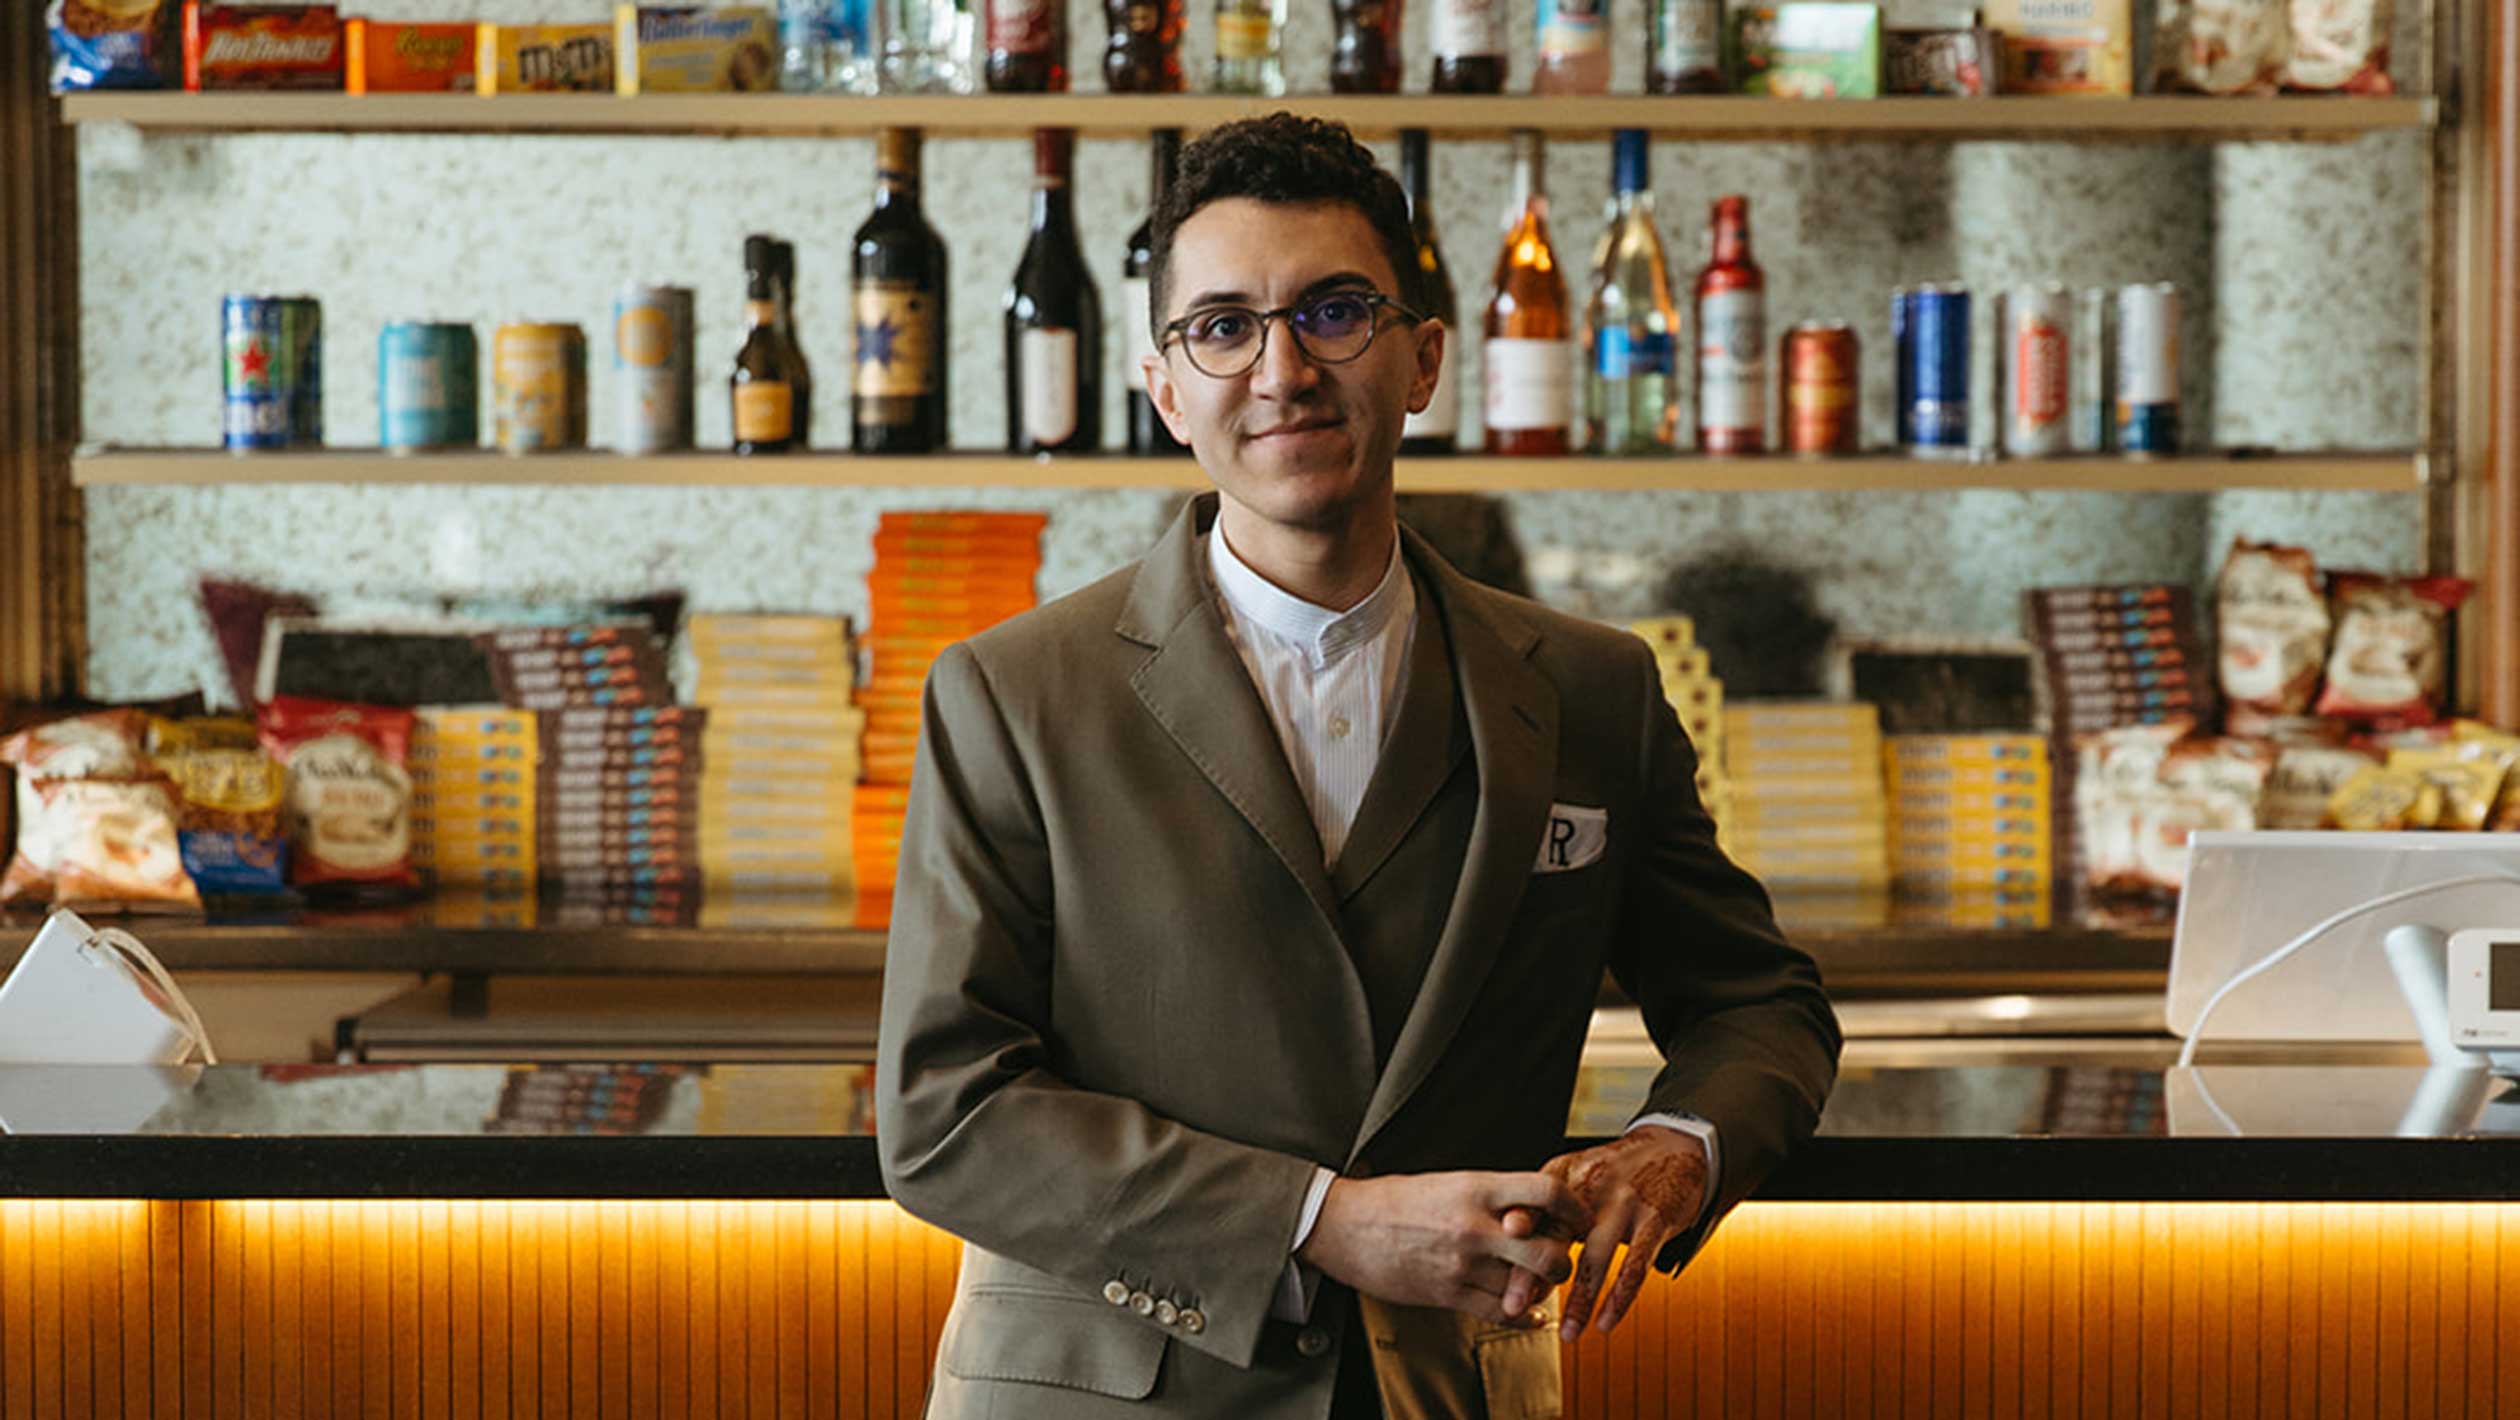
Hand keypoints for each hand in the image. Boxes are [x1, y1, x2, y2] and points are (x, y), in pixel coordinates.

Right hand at [1296, 1171, 1587, 1327]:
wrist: (1344, 1226)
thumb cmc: (1393, 1200)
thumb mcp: (1447, 1181)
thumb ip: (1490, 1195)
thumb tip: (1532, 1206)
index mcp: (1476, 1188)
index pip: (1546, 1193)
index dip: (1573, 1208)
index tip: (1579, 1218)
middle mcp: (1475, 1226)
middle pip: (1548, 1251)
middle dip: (1564, 1259)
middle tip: (1561, 1256)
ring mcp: (1462, 1264)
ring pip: (1528, 1288)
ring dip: (1542, 1289)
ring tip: (1538, 1283)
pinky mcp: (1448, 1294)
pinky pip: (1501, 1313)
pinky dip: (1524, 1317)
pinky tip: (1530, 1314)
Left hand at [1504, 1128, 1707, 1340]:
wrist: (1673, 1148)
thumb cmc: (1613, 1173)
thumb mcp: (1574, 1177)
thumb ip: (1543, 1210)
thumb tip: (1505, 1250)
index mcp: (1563, 1173)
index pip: (1530, 1210)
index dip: (1512, 1243)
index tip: (1491, 1270)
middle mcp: (1590, 1185)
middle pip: (1556, 1234)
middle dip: (1532, 1274)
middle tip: (1512, 1306)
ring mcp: (1625, 1202)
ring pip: (1596, 1257)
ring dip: (1580, 1300)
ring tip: (1567, 1333)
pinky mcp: (1656, 1219)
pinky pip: (1636, 1264)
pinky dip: (1619, 1298)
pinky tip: (1606, 1323)